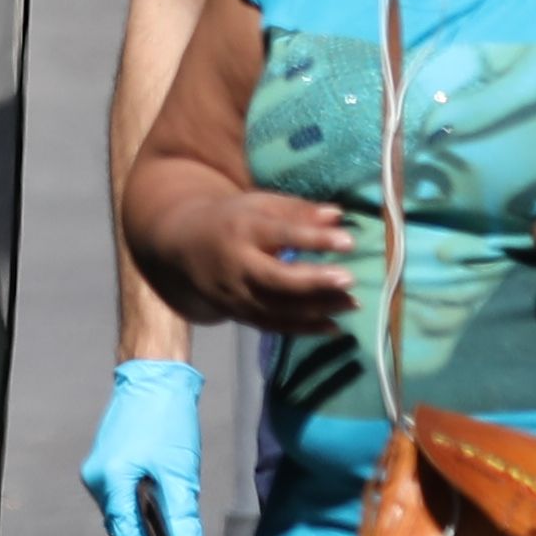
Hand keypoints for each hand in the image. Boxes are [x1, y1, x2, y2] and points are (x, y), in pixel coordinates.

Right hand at [79, 359, 213, 535]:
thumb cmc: (166, 418)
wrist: (152, 375)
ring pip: (121, 522)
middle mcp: (99, 483)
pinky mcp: (110, 466)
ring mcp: (101, 474)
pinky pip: (122, 506)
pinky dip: (136, 526)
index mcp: (112, 484)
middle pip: (121, 535)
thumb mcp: (180, 467)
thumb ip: (182, 511)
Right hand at [144, 184, 352, 329]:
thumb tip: (338, 215)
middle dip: (314, 281)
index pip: (282, 234)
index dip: (315, 239)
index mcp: (244, 230)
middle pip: (277, 279)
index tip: (349, 241)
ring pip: (279, 308)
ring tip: (352, 303)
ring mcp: (237, 295)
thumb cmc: (232, 220)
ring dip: (317, 309)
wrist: (183, 248)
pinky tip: (333, 327)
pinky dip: (304, 329)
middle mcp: (238, 265)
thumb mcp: (259, 205)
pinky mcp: (239, 314)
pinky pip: (274, 326)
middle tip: (349, 279)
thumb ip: (297, 210)